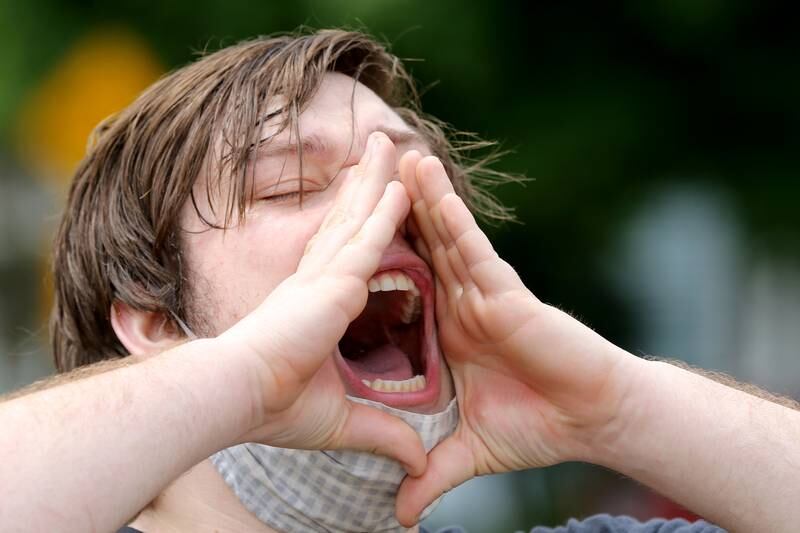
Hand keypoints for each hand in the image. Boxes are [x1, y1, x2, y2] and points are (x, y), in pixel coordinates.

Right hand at [217, 132, 425, 475]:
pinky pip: (368, 238)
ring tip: (392, 145)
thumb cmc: (273, 406)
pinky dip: (386, 210)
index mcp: (316, 303)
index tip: (375, 200)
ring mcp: (325, 276)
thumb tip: (419, 465)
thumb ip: (384, 432)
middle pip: (351, 220)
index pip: (346, 253)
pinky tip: (403, 184)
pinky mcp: (332, 282)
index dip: (362, 224)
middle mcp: (319, 279)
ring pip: (360, 218)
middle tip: (383, 151)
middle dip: (367, 185)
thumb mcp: (344, 420)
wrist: (236, 396)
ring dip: (378, 181)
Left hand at [395, 152, 639, 523]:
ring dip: (418, 195)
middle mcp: (463, 302)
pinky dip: (450, 216)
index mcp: (448, 329)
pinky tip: (428, 187)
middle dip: (393, 208)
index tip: (338, 236)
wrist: (592, 420)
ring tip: (392, 156)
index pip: (404, 285)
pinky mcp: (507, 291)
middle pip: (419, 247)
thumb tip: (400, 514)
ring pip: (444, 235)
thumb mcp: (469, 452)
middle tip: (361, 170)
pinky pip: (472, 249)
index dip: (376, 257)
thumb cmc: (538, 426)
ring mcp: (485, 292)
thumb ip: (433, 472)